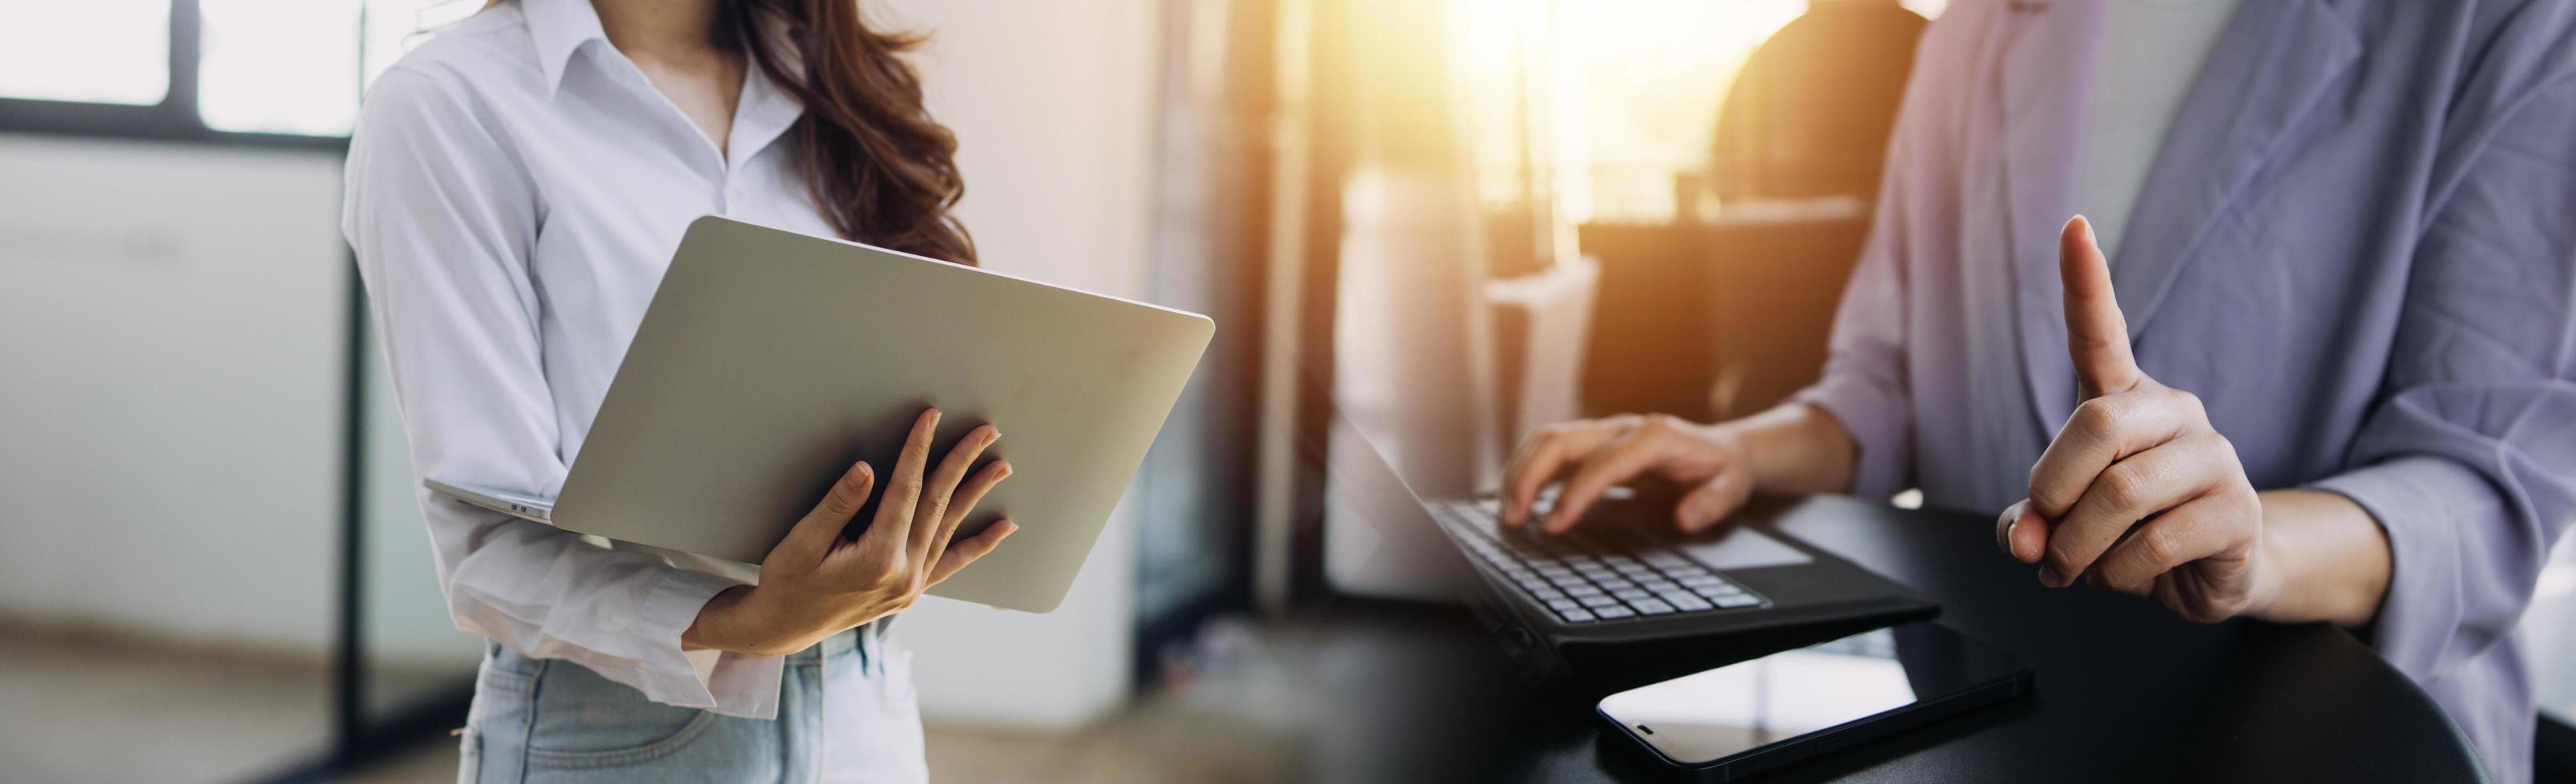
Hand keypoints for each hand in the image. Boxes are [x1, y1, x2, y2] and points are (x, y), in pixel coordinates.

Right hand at [684, 408, 1016, 655]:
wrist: (783, 629)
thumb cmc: (786, 583)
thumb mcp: (802, 542)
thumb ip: (838, 506)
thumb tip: (866, 469)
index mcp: (878, 559)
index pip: (905, 491)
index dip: (918, 450)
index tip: (931, 418)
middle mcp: (904, 574)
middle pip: (938, 505)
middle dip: (962, 463)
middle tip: (986, 432)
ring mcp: (911, 586)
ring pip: (949, 528)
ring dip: (975, 494)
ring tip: (1000, 465)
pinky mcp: (911, 591)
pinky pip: (952, 563)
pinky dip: (978, 544)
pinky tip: (1003, 528)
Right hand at [1501, 414, 1755, 533]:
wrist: (1723, 449)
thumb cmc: (1722, 471)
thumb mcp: (1732, 488)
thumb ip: (1712, 503)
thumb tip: (1686, 518)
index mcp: (1654, 437)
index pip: (1602, 462)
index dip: (1574, 493)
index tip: (1553, 525)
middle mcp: (1623, 428)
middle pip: (1561, 440)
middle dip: (1529, 477)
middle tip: (1513, 519)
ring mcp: (1604, 431)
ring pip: (1546, 439)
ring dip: (1519, 472)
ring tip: (1508, 513)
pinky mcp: (1593, 442)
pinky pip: (1549, 447)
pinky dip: (1526, 469)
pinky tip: (1518, 498)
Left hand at [1996, 216, 2275, 622]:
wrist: (2211, 573)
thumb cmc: (2127, 530)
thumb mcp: (2063, 523)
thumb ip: (2028, 522)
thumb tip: (2024, 538)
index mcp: (2125, 400)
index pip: (2100, 333)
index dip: (2086, 282)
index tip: (2074, 226)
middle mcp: (2175, 413)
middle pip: (2096, 425)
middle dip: (2053, 491)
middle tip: (2044, 538)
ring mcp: (2214, 458)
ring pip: (2121, 492)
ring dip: (2080, 547)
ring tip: (2078, 569)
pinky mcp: (2237, 511)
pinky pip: (2157, 540)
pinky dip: (2120, 573)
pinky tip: (2126, 576)